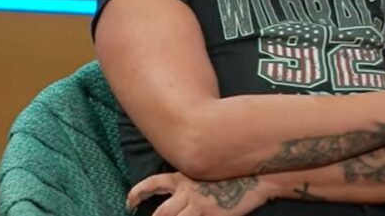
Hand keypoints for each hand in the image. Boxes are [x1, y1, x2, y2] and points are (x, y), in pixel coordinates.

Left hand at [126, 172, 270, 215]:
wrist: (255, 178)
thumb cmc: (232, 174)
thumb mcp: (205, 172)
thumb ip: (189, 182)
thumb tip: (177, 192)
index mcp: (183, 178)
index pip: (153, 184)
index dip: (137, 194)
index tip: (129, 204)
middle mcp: (187, 193)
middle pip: (160, 213)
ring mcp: (199, 207)